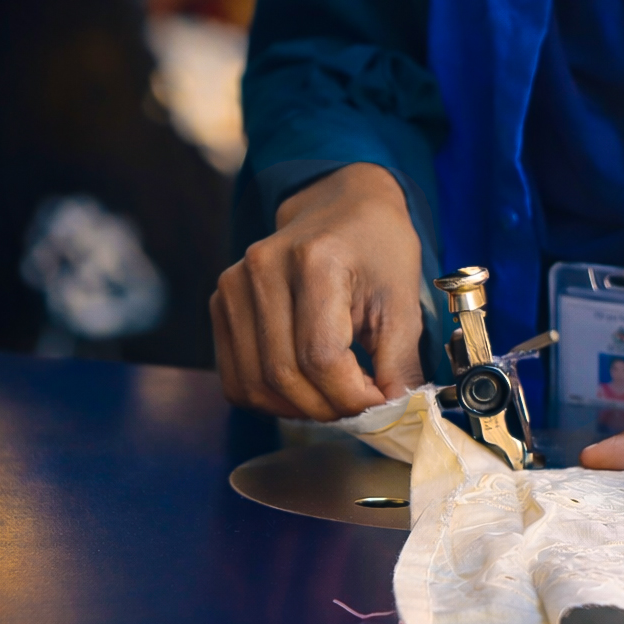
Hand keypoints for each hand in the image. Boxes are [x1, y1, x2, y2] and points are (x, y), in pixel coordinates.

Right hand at [211, 163, 423, 419]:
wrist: (342, 208)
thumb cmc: (377, 249)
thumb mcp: (403, 300)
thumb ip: (399, 361)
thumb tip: (398, 416)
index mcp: (314, 262)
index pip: (321, 357)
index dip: (352, 397)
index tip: (381, 403)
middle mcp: (263, 270)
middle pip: (284, 376)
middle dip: (329, 408)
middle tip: (362, 408)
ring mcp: (234, 287)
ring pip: (255, 384)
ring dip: (300, 410)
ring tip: (336, 399)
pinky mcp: (221, 305)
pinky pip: (235, 378)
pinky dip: (271, 399)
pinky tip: (305, 391)